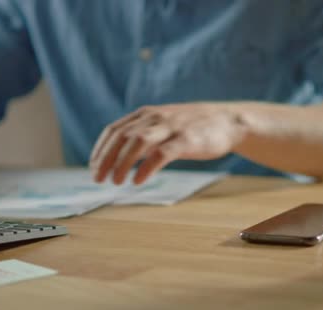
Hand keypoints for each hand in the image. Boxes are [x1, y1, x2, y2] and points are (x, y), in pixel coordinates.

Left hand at [90, 102, 248, 184]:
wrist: (229, 121)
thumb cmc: (195, 126)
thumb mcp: (165, 124)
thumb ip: (145, 135)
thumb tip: (122, 156)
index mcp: (147, 114)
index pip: (114, 130)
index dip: (100, 150)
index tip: (93, 167)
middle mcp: (155, 118)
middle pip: (121, 137)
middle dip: (105, 159)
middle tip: (97, 178)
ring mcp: (171, 128)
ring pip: (137, 142)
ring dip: (122, 163)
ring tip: (116, 182)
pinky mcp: (187, 140)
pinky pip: (161, 154)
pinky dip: (146, 168)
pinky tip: (138, 181)